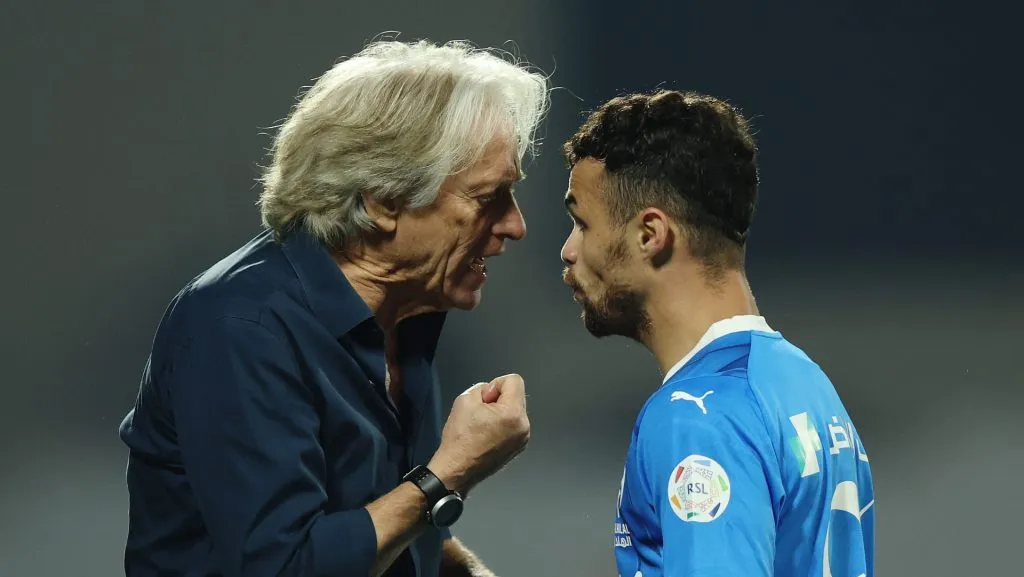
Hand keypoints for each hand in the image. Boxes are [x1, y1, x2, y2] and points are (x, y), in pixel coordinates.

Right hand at [428, 374, 529, 493]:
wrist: (456, 470)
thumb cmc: (459, 439)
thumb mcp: (465, 399)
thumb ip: (482, 387)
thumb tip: (492, 392)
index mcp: (513, 414)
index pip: (514, 380)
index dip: (495, 384)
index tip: (484, 400)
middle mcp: (523, 427)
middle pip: (516, 395)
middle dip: (499, 398)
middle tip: (481, 412)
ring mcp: (522, 439)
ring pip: (514, 410)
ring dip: (500, 412)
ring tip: (482, 425)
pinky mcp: (518, 448)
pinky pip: (513, 425)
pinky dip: (502, 424)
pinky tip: (486, 434)